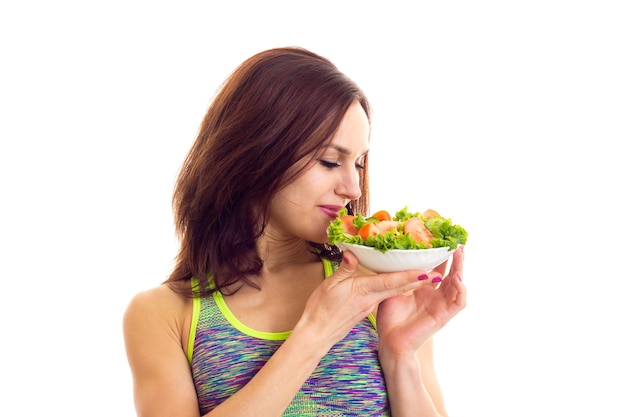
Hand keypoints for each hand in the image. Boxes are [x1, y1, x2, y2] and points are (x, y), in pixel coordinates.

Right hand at [296, 251, 438, 349]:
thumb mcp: (330, 285)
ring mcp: (369, 306)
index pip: (391, 282)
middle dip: (417, 281)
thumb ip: (344, 269)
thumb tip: (351, 253)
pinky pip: (385, 296)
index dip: (410, 276)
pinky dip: (396, 289)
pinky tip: (399, 284)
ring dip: (409, 284)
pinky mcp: (365, 309)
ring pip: (393, 292)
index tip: (427, 272)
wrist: (317, 334)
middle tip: (436, 273)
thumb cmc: (321, 310)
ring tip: (423, 276)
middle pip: (398, 288)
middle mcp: (371, 300)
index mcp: (364, 291)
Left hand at [375, 246, 465, 356]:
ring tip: (460, 254)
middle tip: (457, 243)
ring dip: (461, 269)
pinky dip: (461, 290)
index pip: (438, 269)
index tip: (442, 240)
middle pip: (451, 274)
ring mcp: (441, 306)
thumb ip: (399, 276)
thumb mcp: (392, 290)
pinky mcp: (444, 316)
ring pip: (458, 285)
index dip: (442, 256)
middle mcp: (436, 296)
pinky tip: (458, 279)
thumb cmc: (389, 319)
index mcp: (424, 290)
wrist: (390, 342)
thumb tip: (397, 256)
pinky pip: (459, 302)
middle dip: (455, 259)